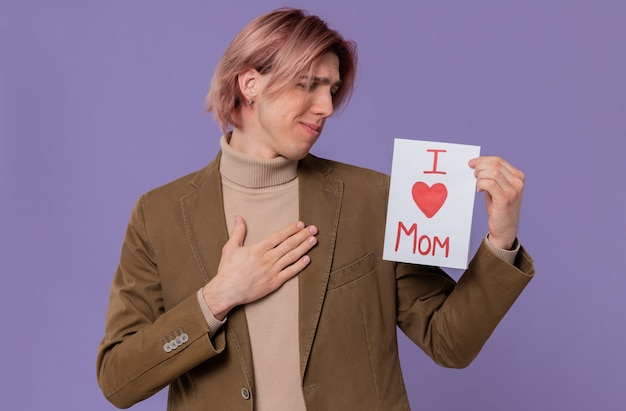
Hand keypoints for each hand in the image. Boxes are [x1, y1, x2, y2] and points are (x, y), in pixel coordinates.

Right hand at [202, 216, 317, 319]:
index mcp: (258, 249)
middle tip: (314, 229)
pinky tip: (307, 259)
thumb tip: (239, 217)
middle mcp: (267, 258)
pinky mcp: (273, 283)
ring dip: (304, 248)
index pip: (278, 236)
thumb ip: (237, 232)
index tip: (301, 224)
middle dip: (302, 235)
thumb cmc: (227, 270)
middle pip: (288, 244)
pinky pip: (289, 273)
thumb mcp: (230, 248)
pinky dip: (299, 266)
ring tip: (314, 240)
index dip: (291, 229)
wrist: (226, 291)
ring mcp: (271, 271)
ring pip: (291, 257)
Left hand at [468, 156, 524, 249]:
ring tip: (477, 184)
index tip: (471, 163)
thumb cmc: (499, 208)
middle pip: (495, 165)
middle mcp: (518, 182)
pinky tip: (480, 190)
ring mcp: (513, 191)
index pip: (498, 160)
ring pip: (492, 173)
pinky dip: (480, 184)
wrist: (505, 229)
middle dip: (479, 167)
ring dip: (480, 176)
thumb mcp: (498, 188)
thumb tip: (476, 163)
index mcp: (518, 177)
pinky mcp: (505, 199)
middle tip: (473, 175)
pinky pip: (489, 184)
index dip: (482, 160)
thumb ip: (492, 176)